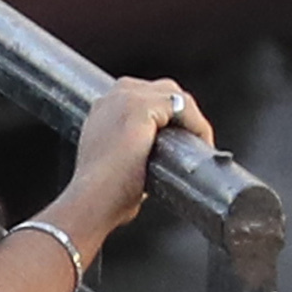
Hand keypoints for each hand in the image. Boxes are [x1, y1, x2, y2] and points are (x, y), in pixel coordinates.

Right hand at [49, 73, 214, 256]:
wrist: (90, 201)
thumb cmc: (103, 195)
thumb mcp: (118, 165)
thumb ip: (136, 153)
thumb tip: (160, 164)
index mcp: (103, 110)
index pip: (145, 97)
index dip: (166, 116)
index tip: (179, 141)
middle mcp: (112, 97)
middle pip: (162, 91)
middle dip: (181, 114)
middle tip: (193, 142)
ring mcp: (125, 98)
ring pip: (174, 96)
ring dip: (192, 119)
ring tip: (200, 144)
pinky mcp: (141, 106)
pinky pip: (182, 106)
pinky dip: (197, 124)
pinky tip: (202, 143)